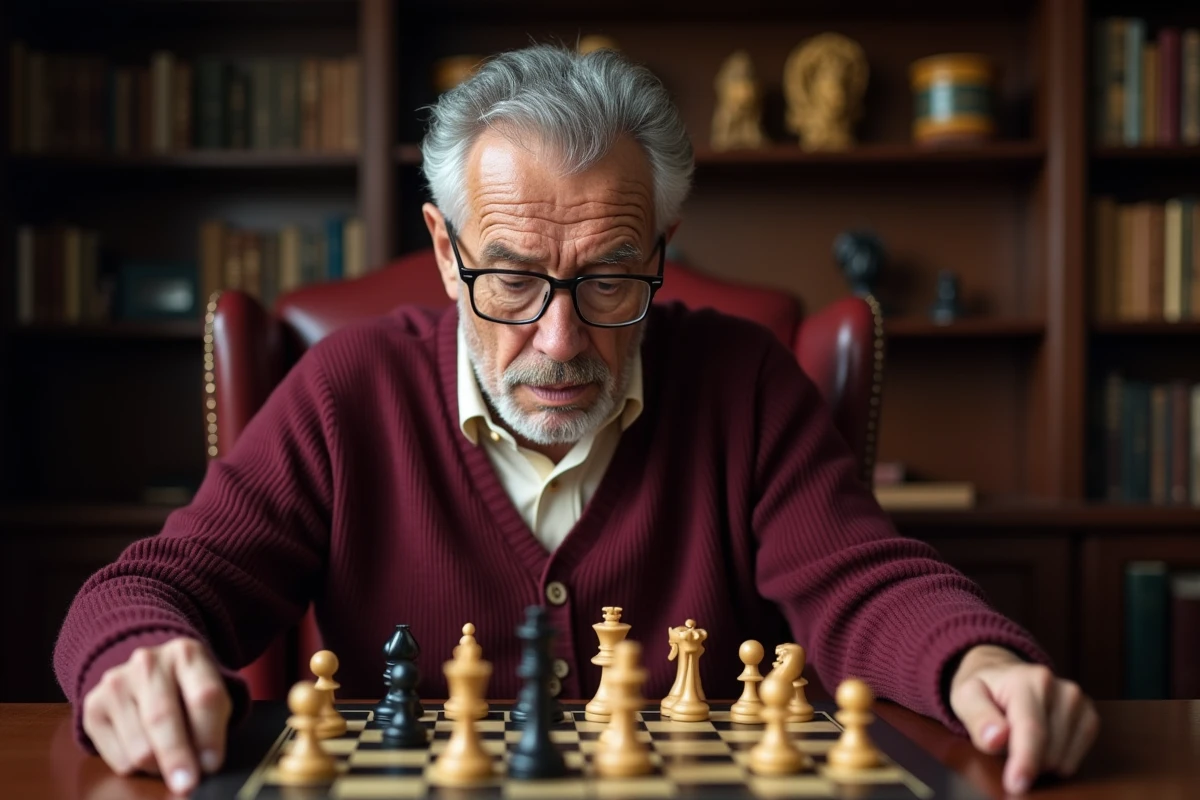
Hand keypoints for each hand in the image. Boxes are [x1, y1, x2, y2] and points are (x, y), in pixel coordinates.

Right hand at [82, 638, 231, 794]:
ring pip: (138, 746)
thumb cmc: (187, 690)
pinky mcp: (93, 706)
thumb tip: (204, 764)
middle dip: (176, 757)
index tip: (212, 764)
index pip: (203, 697)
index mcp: (187, 654)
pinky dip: (136, 768)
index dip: (209, 735)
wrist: (147, 671)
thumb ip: (212, 722)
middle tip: (187, 785)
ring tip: (168, 762)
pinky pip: (117, 758)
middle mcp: (149, 663)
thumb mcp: (209, 693)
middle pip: (162, 718)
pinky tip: (144, 751)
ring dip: (157, 766)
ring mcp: (116, 682)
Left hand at [949, 645, 1098, 794]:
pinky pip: (1076, 760)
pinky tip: (1042, 742)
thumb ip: (977, 717)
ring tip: (1022, 736)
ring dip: (1039, 759)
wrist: (1003, 673)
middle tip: (1006, 739)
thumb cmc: (983, 689)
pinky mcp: (1089, 716)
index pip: (1031, 729)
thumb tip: (996, 738)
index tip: (1016, 784)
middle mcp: (1060, 688)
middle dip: (1024, 757)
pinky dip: (1057, 760)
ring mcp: (1078, 702)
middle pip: (1049, 751)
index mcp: (1026, 680)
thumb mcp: (965, 697)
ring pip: (1063, 759)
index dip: (1025, 760)